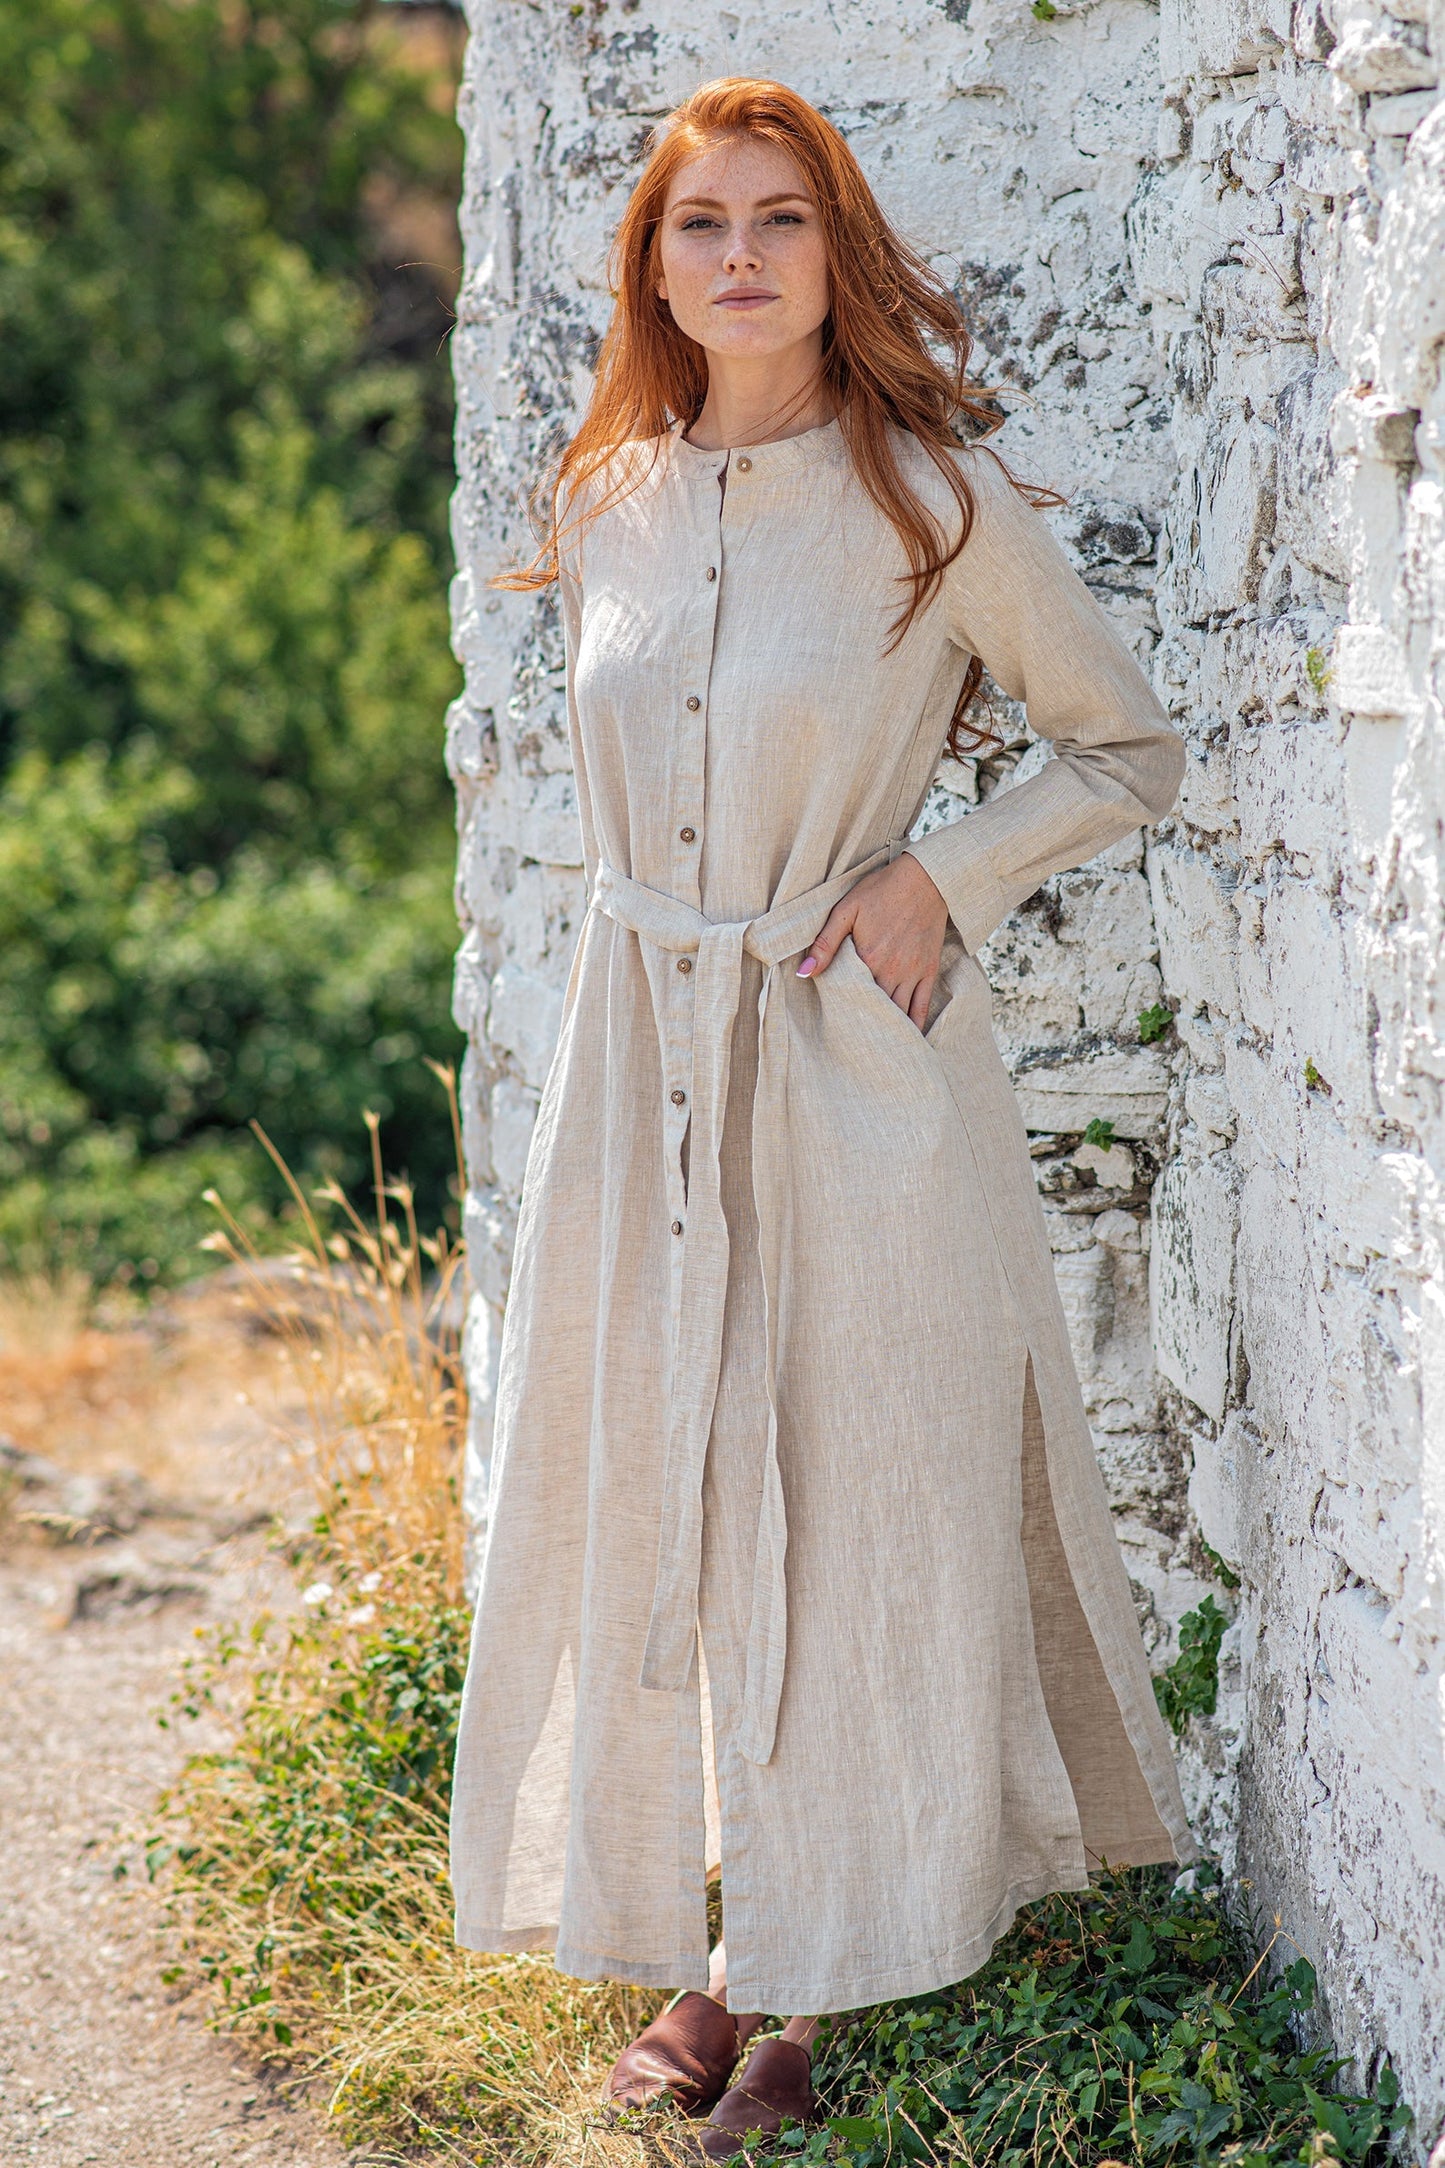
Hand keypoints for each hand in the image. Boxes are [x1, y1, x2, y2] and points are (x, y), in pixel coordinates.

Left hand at [797, 853, 947, 1028]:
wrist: (926, 878)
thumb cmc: (882, 890)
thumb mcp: (846, 910)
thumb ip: (824, 943)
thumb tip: (803, 973)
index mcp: (868, 958)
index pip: (850, 996)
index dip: (839, 1012)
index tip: (829, 1026)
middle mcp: (891, 971)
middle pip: (874, 1009)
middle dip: (861, 1025)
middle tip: (848, 1043)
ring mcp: (912, 973)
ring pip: (897, 1012)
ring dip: (885, 1029)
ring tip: (872, 1048)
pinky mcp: (929, 970)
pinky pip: (922, 1006)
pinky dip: (914, 1024)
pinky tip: (906, 1039)